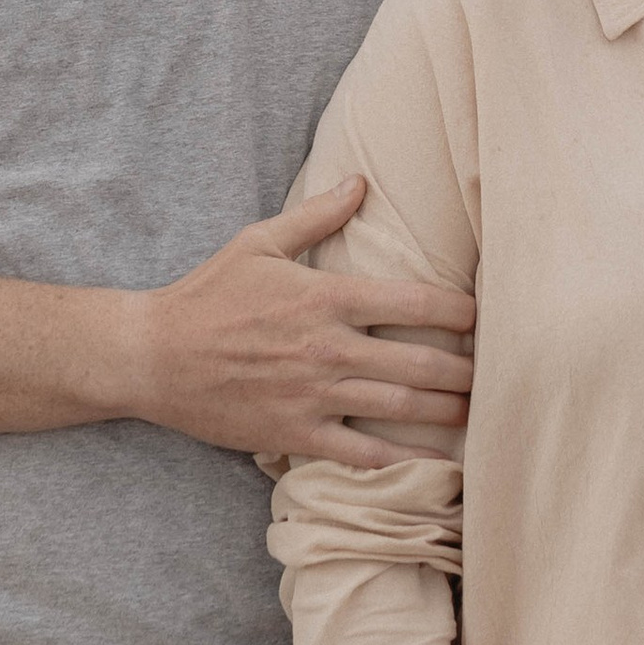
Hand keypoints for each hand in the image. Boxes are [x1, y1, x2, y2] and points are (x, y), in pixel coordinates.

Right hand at [129, 181, 475, 466]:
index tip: (480, 317)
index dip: (458, 312)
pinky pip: (362, 453)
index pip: (413, 304)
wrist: (153, 357)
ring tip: (476, 411)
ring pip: (401, 409)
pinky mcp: (295, 435)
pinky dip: (404, 461)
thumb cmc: (207, 295)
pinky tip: (437, 464)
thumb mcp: (258, 242)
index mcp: (324, 297)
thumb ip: (317, 214)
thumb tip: (360, 180)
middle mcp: (327, 348)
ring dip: (447, 412)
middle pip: (420, 363)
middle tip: (490, 372)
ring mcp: (313, 396)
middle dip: (464, 370)